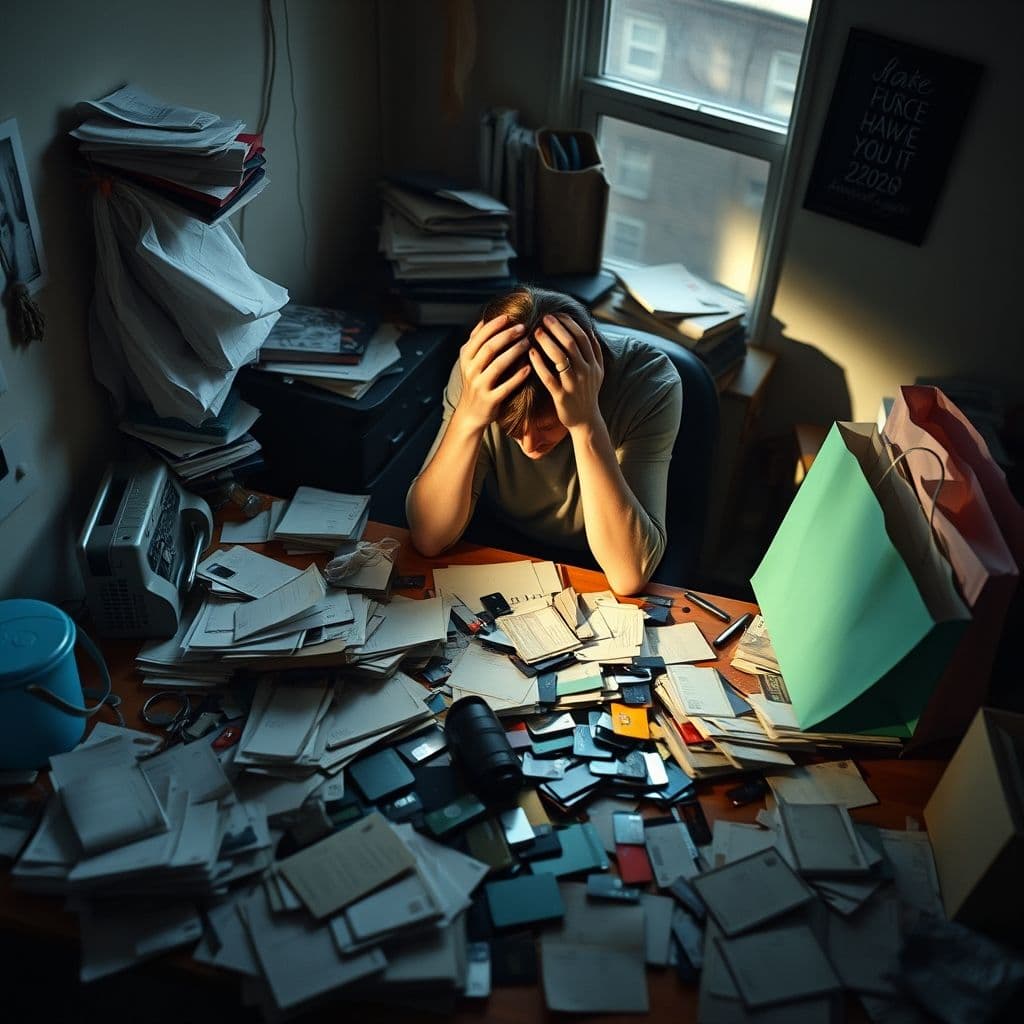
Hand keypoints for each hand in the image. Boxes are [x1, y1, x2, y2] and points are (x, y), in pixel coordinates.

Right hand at [455, 315, 530, 431]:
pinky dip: (518, 376)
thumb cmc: (475, 382)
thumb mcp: (469, 361)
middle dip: (507, 336)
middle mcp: (471, 371)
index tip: (510, 317)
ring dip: (514, 352)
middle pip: (490, 348)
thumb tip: (485, 319)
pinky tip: (529, 367)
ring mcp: (480, 386)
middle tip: (524, 327)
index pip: (479, 337)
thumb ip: (475, 341)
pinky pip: (506, 386)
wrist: (470, 413)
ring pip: (498, 365)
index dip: (494, 325)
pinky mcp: (490, 400)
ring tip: (528, 343)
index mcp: (466, 358)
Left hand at [529, 314, 603, 429]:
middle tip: (544, 317)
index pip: (583, 337)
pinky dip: (539, 363)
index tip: (557, 314)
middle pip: (571, 343)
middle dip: (557, 328)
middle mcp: (586, 373)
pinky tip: (530, 352)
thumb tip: (588, 328)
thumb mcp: (596, 372)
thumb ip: (593, 351)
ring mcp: (574, 385)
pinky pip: (548, 377)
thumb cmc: (586, 392)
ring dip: (547, 341)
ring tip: (535, 331)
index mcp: (594, 364)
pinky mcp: (561, 396)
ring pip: (560, 358)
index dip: (570, 323)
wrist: (585, 420)